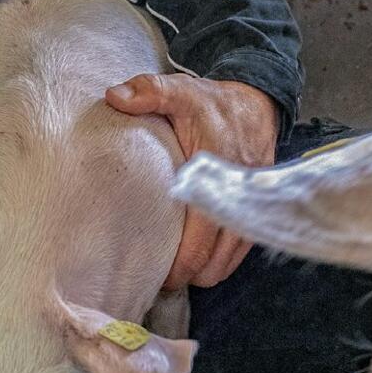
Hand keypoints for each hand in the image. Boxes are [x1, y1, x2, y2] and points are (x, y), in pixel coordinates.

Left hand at [105, 74, 278, 289]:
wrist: (256, 101)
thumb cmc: (210, 102)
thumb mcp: (179, 89)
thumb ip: (148, 91)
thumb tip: (114, 97)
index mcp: (218, 161)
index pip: (204, 223)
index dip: (187, 255)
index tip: (164, 274)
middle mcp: (239, 185)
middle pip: (221, 248)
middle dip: (195, 271)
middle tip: (165, 282)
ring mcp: (252, 197)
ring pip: (235, 252)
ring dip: (211, 269)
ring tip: (182, 277)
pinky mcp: (257, 204)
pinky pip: (245, 243)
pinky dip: (226, 260)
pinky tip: (205, 265)